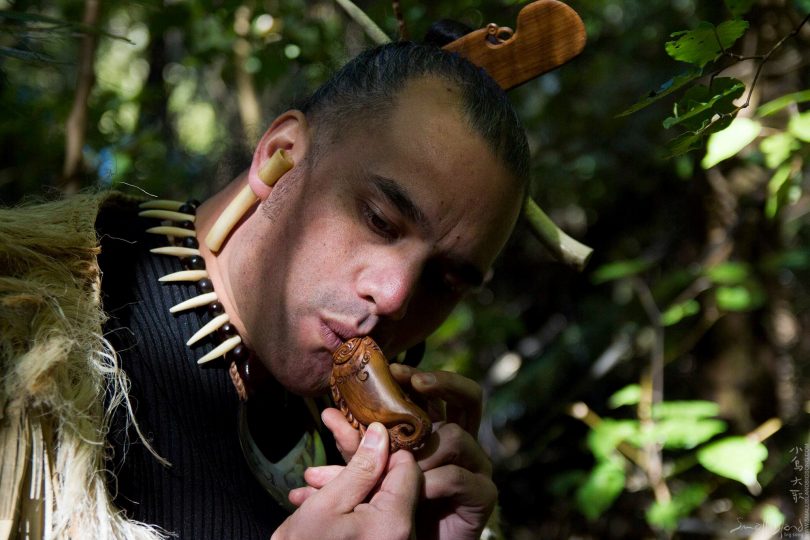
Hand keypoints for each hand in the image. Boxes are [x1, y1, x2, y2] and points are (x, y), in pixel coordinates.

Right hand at [273, 423, 421, 539]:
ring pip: (386, 503)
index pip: (408, 468)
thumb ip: (359, 468)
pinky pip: (381, 523)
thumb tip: (380, 434)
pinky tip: (325, 513)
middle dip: (363, 474)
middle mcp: (405, 538)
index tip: (357, 447)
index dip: (383, 451)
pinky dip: (357, 513)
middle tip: (321, 474)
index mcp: (394, 523)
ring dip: (355, 493)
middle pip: (398, 486)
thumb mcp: (326, 505)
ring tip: (313, 493)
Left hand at [322, 366, 496, 539]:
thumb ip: (353, 446)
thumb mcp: (366, 473)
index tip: (393, 369)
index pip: (435, 392)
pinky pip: (458, 476)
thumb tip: (328, 414)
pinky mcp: (483, 494)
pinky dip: (432, 483)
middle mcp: (461, 442)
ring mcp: (476, 466)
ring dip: (424, 452)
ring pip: (456, 437)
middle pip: (468, 396)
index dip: (417, 376)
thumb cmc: (388, 511)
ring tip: (401, 469)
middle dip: (443, 383)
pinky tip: (417, 493)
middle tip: (417, 382)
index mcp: (436, 430)